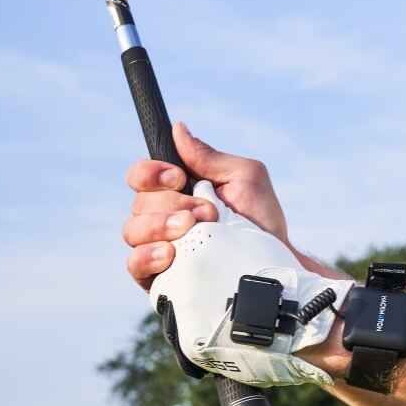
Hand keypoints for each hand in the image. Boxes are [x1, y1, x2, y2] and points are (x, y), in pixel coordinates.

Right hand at [124, 122, 291, 290]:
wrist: (273, 265)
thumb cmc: (262, 220)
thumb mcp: (244, 177)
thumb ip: (209, 156)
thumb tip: (178, 129)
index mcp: (178, 191)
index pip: (142, 175)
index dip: (151, 173)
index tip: (178, 177)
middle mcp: (163, 217)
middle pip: (139, 202)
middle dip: (173, 202)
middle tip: (207, 212)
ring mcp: (159, 247)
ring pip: (132, 230)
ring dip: (161, 225)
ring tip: (191, 229)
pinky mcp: (159, 276)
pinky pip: (134, 264)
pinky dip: (147, 255)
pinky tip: (170, 253)